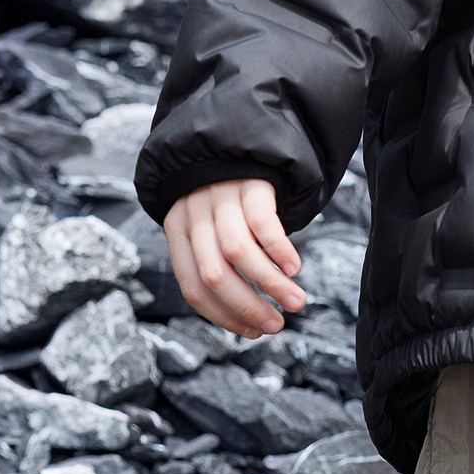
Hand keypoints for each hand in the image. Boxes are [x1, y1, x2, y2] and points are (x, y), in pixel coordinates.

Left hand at [163, 179, 305, 337]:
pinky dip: (280, 251)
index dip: (223, 316)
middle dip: (248, 306)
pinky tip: (294, 268)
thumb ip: (215, 261)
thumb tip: (245, 316)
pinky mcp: (251, 184)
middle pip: (215, 274)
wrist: (236, 141)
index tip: (253, 331)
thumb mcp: (206, 225)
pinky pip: (264, 223)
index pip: (193, 288)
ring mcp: (222, 198)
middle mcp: (195, 216)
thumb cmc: (225, 196)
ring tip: (295, 302)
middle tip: (276, 325)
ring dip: (270, 285)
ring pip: (239, 253)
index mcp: (177, 232)